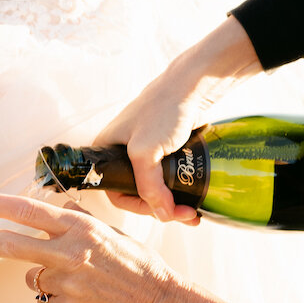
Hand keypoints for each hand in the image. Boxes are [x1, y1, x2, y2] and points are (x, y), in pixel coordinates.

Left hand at [0, 188, 277, 302]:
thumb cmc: (137, 265)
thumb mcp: (111, 232)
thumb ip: (81, 220)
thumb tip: (62, 208)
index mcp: (80, 230)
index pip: (28, 211)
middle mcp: (69, 255)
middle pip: (10, 245)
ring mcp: (66, 286)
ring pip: (33, 278)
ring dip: (45, 277)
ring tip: (80, 281)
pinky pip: (46, 302)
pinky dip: (58, 301)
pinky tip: (84, 300)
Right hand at [100, 17, 261, 222]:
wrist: (192, 86)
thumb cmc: (161, 111)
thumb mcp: (145, 151)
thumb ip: (148, 187)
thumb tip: (162, 215)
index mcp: (107, 152)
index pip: (115, 192)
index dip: (138, 207)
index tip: (160, 212)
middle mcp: (124, 155)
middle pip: (139, 194)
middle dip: (162, 209)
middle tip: (186, 216)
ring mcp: (147, 153)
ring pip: (157, 190)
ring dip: (175, 206)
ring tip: (195, 215)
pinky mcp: (167, 152)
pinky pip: (171, 180)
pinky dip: (183, 194)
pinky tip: (196, 202)